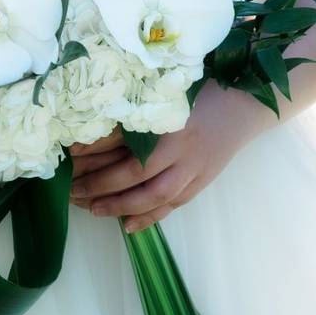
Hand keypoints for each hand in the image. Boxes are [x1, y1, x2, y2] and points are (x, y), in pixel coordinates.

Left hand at [69, 86, 264, 232]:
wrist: (245, 105)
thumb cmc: (201, 91)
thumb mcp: (166, 94)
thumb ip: (133, 113)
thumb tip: (91, 132)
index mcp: (172, 121)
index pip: (127, 141)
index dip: (96, 152)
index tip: (71, 158)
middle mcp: (183, 148)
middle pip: (137, 174)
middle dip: (102, 185)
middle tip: (73, 191)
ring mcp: (196, 168)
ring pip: (156, 195)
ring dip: (121, 206)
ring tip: (93, 209)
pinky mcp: (203, 180)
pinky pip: (174, 204)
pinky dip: (150, 217)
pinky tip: (127, 224)